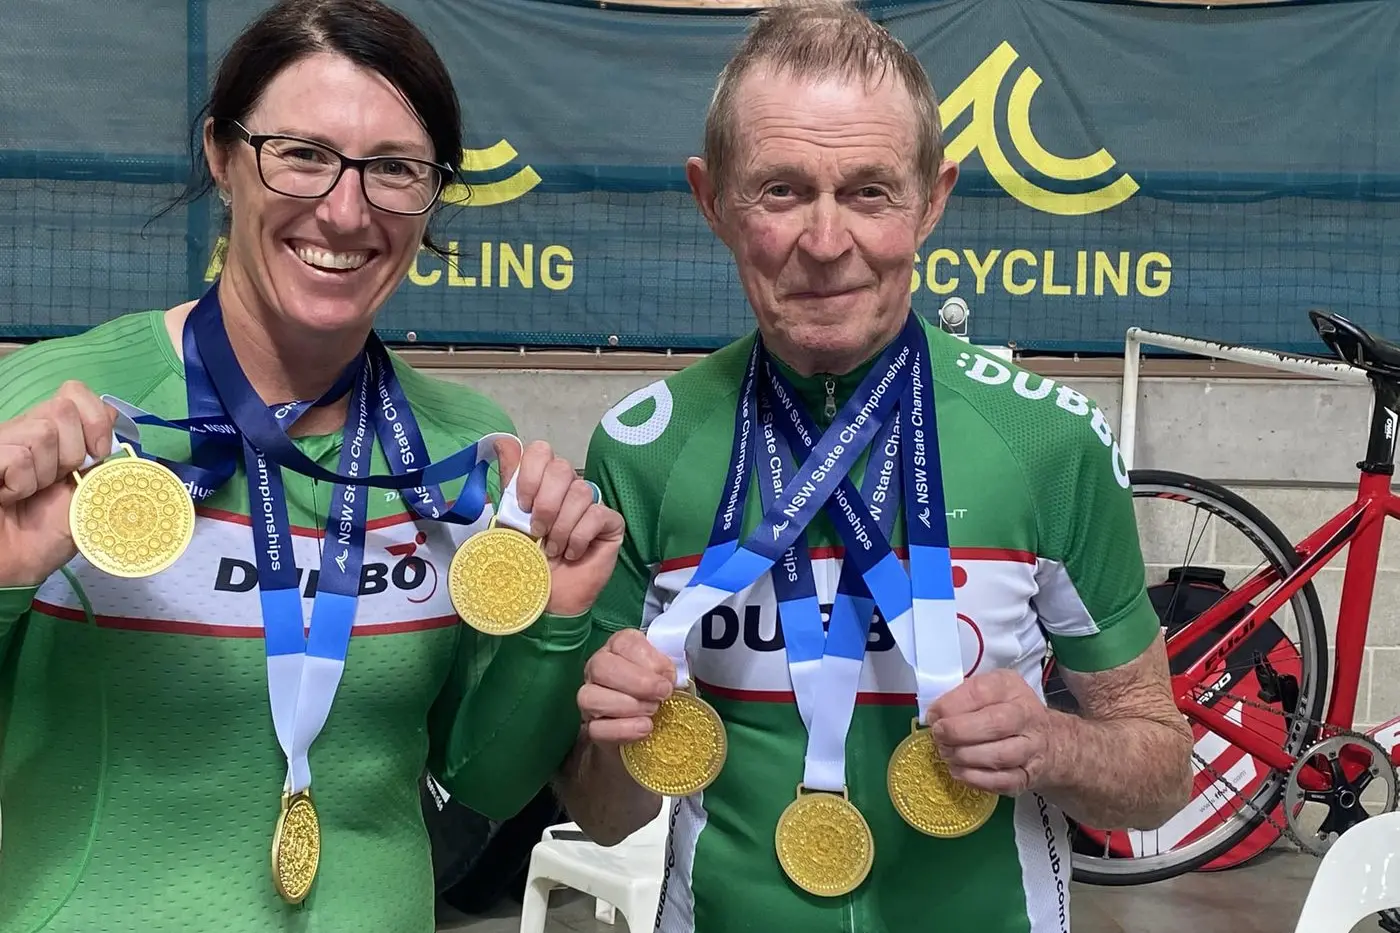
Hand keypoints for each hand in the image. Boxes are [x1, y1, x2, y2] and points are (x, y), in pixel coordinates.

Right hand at [0, 381, 117, 587]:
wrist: (15, 568)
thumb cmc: (48, 535)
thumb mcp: (90, 493)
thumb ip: (103, 457)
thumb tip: (114, 417)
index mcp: (53, 434)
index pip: (75, 392)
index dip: (95, 419)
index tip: (96, 455)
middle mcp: (24, 430)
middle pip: (62, 408)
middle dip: (71, 453)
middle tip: (55, 482)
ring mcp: (1, 442)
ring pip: (41, 432)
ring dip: (44, 474)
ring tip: (29, 494)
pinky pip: (16, 455)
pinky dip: (20, 483)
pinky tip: (8, 497)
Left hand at [495, 438, 623, 616]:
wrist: (546, 599)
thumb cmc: (526, 563)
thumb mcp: (508, 522)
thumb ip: (508, 483)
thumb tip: (503, 441)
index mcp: (542, 483)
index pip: (541, 451)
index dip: (530, 474)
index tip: (522, 504)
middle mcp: (568, 489)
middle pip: (562, 469)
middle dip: (545, 504)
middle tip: (536, 532)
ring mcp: (592, 504)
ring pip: (581, 493)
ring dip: (561, 527)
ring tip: (552, 549)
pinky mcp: (611, 523)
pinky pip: (597, 515)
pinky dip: (578, 537)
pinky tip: (572, 554)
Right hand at [577, 628, 674, 743]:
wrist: (652, 722)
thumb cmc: (659, 689)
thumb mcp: (667, 672)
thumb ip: (667, 669)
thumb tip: (666, 678)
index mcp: (619, 646)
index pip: (624, 643)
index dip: (649, 660)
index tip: (668, 677)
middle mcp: (598, 667)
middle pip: (601, 667)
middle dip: (637, 683)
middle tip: (662, 695)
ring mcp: (590, 697)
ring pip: (590, 698)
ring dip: (629, 706)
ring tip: (653, 710)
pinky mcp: (590, 727)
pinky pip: (596, 728)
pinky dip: (624, 729)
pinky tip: (644, 727)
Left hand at [926, 669, 1054, 795]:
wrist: (1050, 741)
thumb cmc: (1006, 711)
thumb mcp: (988, 691)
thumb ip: (961, 698)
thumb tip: (933, 715)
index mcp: (1010, 687)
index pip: (981, 692)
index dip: (951, 705)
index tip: (933, 716)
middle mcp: (1026, 715)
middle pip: (994, 724)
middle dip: (958, 732)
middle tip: (938, 737)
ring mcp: (1031, 748)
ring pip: (999, 756)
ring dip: (964, 757)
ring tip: (947, 754)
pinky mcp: (1027, 776)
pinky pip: (1001, 781)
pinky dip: (975, 778)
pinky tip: (958, 771)